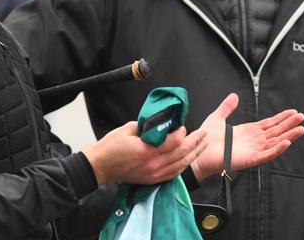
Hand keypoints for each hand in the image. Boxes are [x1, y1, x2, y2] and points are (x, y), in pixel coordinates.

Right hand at [83, 121, 206, 184]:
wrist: (100, 167)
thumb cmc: (111, 146)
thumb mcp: (128, 129)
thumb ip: (147, 126)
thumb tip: (161, 122)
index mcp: (147, 151)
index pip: (174, 142)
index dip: (182, 133)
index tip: (182, 126)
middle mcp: (153, 164)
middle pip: (181, 154)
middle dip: (195, 142)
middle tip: (203, 133)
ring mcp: (154, 174)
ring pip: (181, 165)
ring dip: (193, 154)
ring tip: (202, 146)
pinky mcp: (152, 180)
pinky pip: (174, 174)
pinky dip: (183, 165)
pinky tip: (189, 159)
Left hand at [190, 93, 303, 181]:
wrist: (197, 151)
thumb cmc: (206, 138)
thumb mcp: (218, 117)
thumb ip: (227, 107)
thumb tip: (234, 96)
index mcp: (247, 132)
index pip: (269, 124)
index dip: (281, 118)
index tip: (293, 112)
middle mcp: (253, 141)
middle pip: (275, 132)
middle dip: (289, 124)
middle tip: (301, 117)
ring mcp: (252, 150)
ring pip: (275, 142)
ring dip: (288, 136)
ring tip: (301, 129)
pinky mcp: (250, 160)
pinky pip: (267, 155)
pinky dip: (277, 149)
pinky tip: (286, 142)